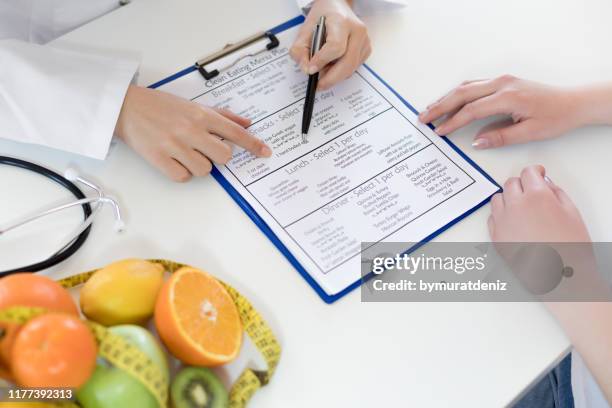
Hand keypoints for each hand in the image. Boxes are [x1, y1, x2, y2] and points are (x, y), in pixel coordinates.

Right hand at [115, 85, 270, 181]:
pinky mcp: (159, 158)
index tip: (266, 153)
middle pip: (224, 156)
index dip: (254, 145)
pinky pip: (183, 177)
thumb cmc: (161, 106)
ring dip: (199, 165)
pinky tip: (174, 160)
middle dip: (219, 157)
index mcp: (201, 115)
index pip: (236, 133)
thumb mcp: (193, 105)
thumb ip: (221, 115)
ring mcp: (175, 145)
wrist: (126, 107)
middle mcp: (191, 129)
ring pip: (204, 170)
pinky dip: (182, 173)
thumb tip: (247, 124)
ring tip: (184, 153)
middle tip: (206, 150)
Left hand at [290, 0, 370, 89]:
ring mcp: (364, 41)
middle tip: (317, 85)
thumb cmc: (323, 16)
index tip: (311, 70)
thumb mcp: (305, 29)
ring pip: (351, 69)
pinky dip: (341, 72)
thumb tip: (306, 69)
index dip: (322, 61)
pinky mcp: (366, 50)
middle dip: (331, 78)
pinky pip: (354, 68)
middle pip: (347, 63)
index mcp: (341, 22)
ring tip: (322, 72)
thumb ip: (300, 50)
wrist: (337, 7)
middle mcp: (357, 31)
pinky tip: (332, 66)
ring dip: (335, 76)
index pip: (335, 46)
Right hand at [419, 75, 584, 149]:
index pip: (472, 110)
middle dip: (440, 106)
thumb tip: (476, 142)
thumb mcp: (530, 133)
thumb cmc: (555, 117)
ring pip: (465, 87)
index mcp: (508, 97)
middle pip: (462, 94)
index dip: (453, 121)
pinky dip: (457, 94)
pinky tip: (448, 102)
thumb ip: (501, 137)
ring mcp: (501, 81)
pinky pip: (473, 85)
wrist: (571, 103)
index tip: (439, 131)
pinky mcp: (502, 82)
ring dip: (446, 98)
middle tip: (423, 118)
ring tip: (429, 110)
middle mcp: (502, 84)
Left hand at [488, 165, 589, 242]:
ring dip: (508, 198)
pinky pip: (492, 217)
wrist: (561, 278)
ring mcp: (502, 222)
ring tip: (521, 206)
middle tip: (532, 190)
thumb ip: (557, 193)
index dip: (535, 171)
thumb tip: (545, 185)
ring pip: (498, 199)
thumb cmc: (571, 249)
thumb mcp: (572, 213)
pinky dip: (501, 215)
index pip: (528, 172)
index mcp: (537, 197)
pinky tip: (513, 221)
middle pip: (511, 183)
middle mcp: (515, 206)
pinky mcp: (495, 237)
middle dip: (522, 184)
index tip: (538, 174)